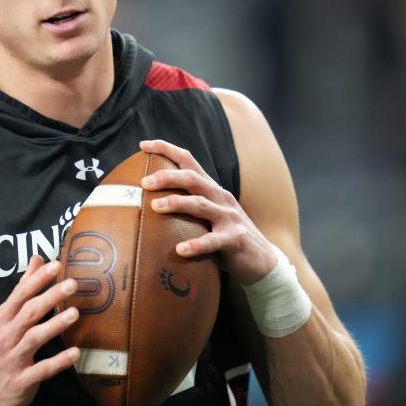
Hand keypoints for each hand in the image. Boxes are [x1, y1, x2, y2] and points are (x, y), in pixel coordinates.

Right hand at [0, 255, 79, 405]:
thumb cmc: (0, 347)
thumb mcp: (5, 318)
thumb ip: (23, 288)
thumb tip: (37, 259)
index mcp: (3, 319)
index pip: (20, 295)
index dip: (37, 280)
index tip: (56, 265)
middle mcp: (6, 336)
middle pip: (28, 313)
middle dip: (50, 297)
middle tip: (72, 285)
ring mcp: (13, 358)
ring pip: (34, 338)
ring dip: (54, 325)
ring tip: (74, 313)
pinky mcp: (22, 380)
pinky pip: (42, 370)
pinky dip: (58, 362)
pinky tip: (75, 353)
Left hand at [139, 139, 278, 285]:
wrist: (263, 260)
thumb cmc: (226, 237)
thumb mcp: (208, 217)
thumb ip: (186, 207)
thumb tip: (145, 205)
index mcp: (211, 189)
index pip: (189, 161)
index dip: (166, 149)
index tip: (143, 144)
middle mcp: (221, 198)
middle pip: (193, 179)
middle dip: (168, 176)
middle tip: (144, 181)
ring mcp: (229, 217)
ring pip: (201, 204)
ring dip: (177, 203)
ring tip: (154, 207)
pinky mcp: (235, 239)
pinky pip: (213, 241)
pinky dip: (196, 244)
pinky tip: (180, 250)